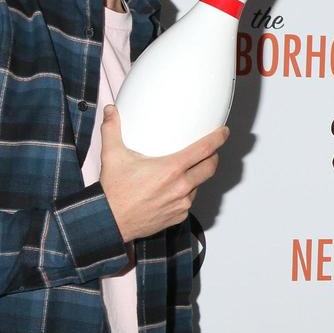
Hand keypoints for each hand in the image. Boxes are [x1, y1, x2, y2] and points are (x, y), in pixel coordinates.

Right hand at [99, 106, 227, 240]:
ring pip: (199, 185)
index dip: (218, 139)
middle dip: (213, 156)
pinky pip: (189, 201)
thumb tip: (110, 111)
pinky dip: (186, 193)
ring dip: (197, 176)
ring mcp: (182, 204)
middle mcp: (180, 187)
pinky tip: (174, 189)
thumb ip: (112, 129)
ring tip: (186, 170)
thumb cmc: (114, 192)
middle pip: (210, 167)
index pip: (204, 150)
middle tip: (210, 150)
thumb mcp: (112, 155)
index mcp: (170, 169)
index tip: (223, 132)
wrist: (111, 222)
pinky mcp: (179, 216)